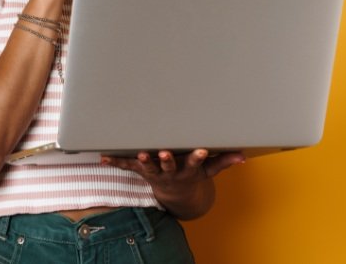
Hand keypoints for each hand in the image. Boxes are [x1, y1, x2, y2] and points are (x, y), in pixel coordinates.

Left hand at [101, 149, 244, 199]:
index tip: (202, 149)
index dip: (197, 157)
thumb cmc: (193, 175)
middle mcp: (170, 172)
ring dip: (143, 161)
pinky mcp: (142, 171)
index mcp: (187, 170)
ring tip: (139, 155)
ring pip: (148, 167)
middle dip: (166, 160)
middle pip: (168, 166)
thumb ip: (223, 162)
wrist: (177, 195)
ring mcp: (155, 173)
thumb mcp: (208, 171)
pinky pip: (127, 167)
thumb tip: (242, 156)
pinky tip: (103, 157)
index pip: (194, 163)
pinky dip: (115, 162)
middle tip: (164, 153)